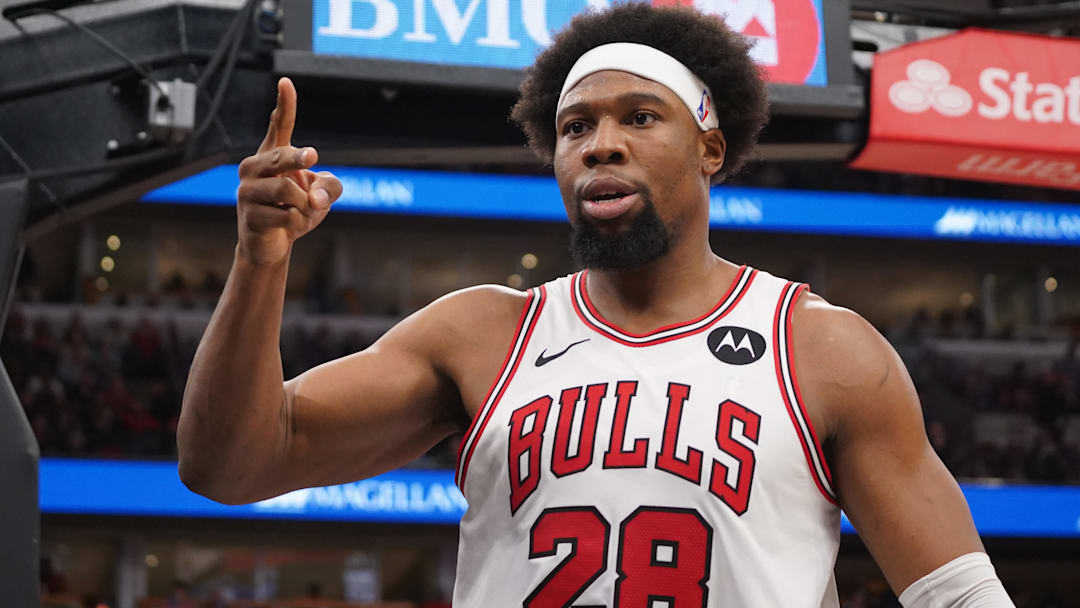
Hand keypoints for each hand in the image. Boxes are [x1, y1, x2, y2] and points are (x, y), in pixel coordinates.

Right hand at [235, 77, 342, 265]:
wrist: (271, 246)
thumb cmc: (295, 212)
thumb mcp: (322, 195)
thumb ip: (330, 187)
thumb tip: (315, 198)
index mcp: (272, 156)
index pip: (278, 126)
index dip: (284, 105)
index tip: (286, 82)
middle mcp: (254, 168)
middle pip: (282, 156)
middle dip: (299, 158)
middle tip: (312, 157)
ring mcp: (247, 191)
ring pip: (287, 191)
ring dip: (305, 206)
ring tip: (303, 213)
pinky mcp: (249, 215)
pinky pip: (285, 216)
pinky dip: (298, 223)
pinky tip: (290, 226)